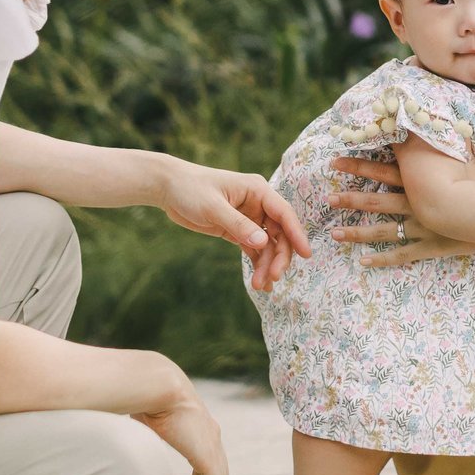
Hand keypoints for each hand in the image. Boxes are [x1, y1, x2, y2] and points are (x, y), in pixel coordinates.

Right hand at [132, 375, 227, 474]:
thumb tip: (113, 429)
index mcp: (195, 421)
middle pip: (217, 467)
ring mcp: (211, 444)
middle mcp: (209, 432)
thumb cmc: (142, 393)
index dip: (202, 472)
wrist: (156, 385)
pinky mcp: (208, 457)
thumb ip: (137, 425)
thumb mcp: (142, 413)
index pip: (206, 452)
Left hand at [158, 158, 311, 289]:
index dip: (296, 234)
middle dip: (278, 256)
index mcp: (257, 190)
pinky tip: (260, 281)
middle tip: (273, 277)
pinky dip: (258, 264)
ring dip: (266, 265)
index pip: (284, 214)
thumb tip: (263, 242)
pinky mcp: (237, 230)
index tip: (306, 255)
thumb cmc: (190, 189)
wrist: (168, 188)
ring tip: (261, 286)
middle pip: (278, 233)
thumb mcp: (213, 207)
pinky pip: (253, 249)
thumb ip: (238, 225)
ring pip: (267, 245)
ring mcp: (249, 218)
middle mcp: (258, 204)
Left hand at [326, 156, 466, 266]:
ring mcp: (421, 229)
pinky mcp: (429, 247)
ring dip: (357, 232)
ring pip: (382, 231)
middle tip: (327, 198)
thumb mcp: (464, 160)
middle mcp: (416, 205)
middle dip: (350, 200)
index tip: (337, 162)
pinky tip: (364, 262)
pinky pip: (402, 254)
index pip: (383, 172)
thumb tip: (437, 119)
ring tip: (334, 233)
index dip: (359, 166)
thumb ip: (447, 143)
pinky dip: (383, 259)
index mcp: (420, 183)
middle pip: (376, 201)